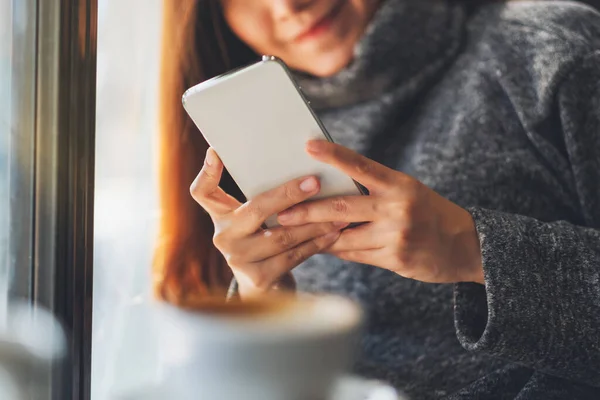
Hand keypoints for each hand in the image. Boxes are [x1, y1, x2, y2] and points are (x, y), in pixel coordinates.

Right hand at [190, 148, 346, 297]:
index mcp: (220, 216)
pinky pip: (293, 257)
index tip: (217, 152)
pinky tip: (333, 233)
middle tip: (315, 182)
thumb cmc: (262, 241)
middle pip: (256, 208)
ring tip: (337, 211)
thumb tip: (279, 161)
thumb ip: (257, 194)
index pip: (202, 192)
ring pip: (281, 236)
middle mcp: (223, 237)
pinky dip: (316, 244)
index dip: (207, 172)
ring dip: (313, 223)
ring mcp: (238, 260)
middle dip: (289, 194)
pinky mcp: (258, 279)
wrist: (263, 287)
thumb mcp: (250, 219)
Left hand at [276, 140, 484, 284]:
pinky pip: (355, 254)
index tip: (308, 146)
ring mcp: (397, 235)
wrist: (464, 245)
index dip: (334, 155)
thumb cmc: (428, 212)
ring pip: (344, 236)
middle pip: (342, 208)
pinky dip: (336, 249)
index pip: (361, 166)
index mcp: (399, 184)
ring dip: (317, 236)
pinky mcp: (395, 258)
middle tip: (281, 214)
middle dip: (307, 212)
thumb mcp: (407, 191)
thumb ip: (373, 190)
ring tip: (293, 232)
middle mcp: (398, 207)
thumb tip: (330, 191)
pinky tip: (321, 246)